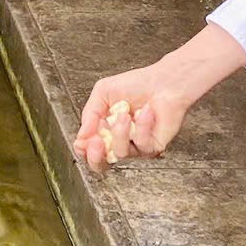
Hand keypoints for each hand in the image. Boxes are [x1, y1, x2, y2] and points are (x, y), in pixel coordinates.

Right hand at [73, 61, 194, 167]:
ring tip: (124, 114)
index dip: (83, 149)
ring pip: (120, 153)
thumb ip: (89, 113)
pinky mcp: (153, 147)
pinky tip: (145, 112)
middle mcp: (120, 140)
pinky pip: (141, 146)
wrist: (164, 82)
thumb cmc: (138, 84)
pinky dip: (142, 127)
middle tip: (96, 141)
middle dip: (95, 156)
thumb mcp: (103, 92)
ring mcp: (136, 146)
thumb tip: (81, 135)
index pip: (89, 149)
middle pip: (102, 164)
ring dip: (119, 133)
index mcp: (105, 128)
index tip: (82, 141)